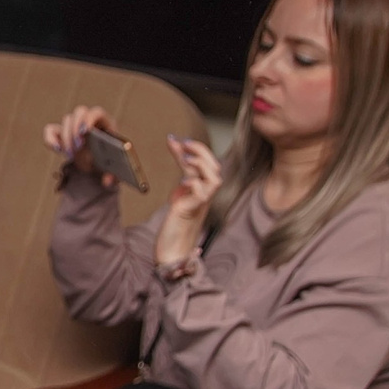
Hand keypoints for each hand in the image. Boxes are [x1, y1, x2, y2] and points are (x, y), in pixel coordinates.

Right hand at [42, 105, 118, 185]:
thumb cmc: (111, 165)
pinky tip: (57, 149)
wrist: (98, 167)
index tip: (84, 132)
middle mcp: (90, 121)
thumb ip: (115, 177)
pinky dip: (50, 138)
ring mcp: (74, 126)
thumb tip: (107, 180)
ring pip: (66, 121)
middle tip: (78, 147)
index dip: (89, 119)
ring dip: (67, 138)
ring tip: (71, 156)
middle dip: (76, 128)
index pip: (96, 112)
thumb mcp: (116, 172)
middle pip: (79, 113)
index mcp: (106, 124)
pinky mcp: (61, 134)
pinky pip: (51, 130)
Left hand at [153, 136, 223, 270]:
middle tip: (183, 143)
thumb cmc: (177, 222)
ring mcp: (201, 203)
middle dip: (201, 151)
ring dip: (201, 166)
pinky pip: (202, 194)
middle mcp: (205, 194)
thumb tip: (175, 142)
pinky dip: (194, 184)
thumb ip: (181, 169)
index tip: (178, 139)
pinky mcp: (192, 211)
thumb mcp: (179, 189)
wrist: (173, 250)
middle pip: (214, 167)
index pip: (207, 162)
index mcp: (203, 187)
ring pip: (214, 179)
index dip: (197, 148)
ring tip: (185, 160)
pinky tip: (182, 182)